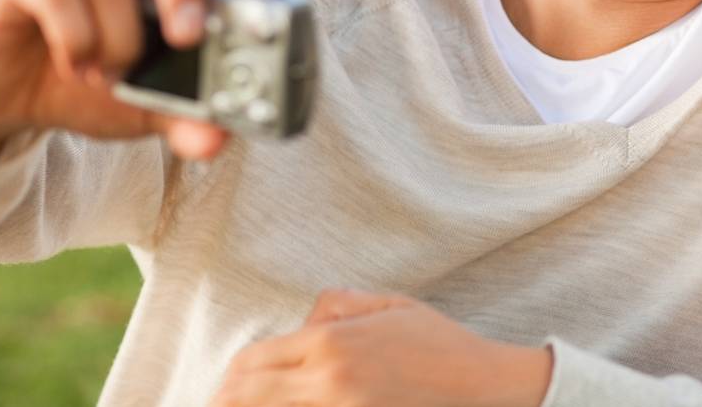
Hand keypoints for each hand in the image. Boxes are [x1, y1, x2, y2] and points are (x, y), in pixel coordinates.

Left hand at [210, 289, 552, 406]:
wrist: (479, 382)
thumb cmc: (437, 341)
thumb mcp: (388, 304)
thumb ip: (338, 304)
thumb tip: (303, 319)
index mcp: (330, 341)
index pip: (252, 362)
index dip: (231, 378)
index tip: (227, 387)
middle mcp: (327, 379)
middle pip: (250, 396)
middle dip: (229, 402)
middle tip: (222, 404)